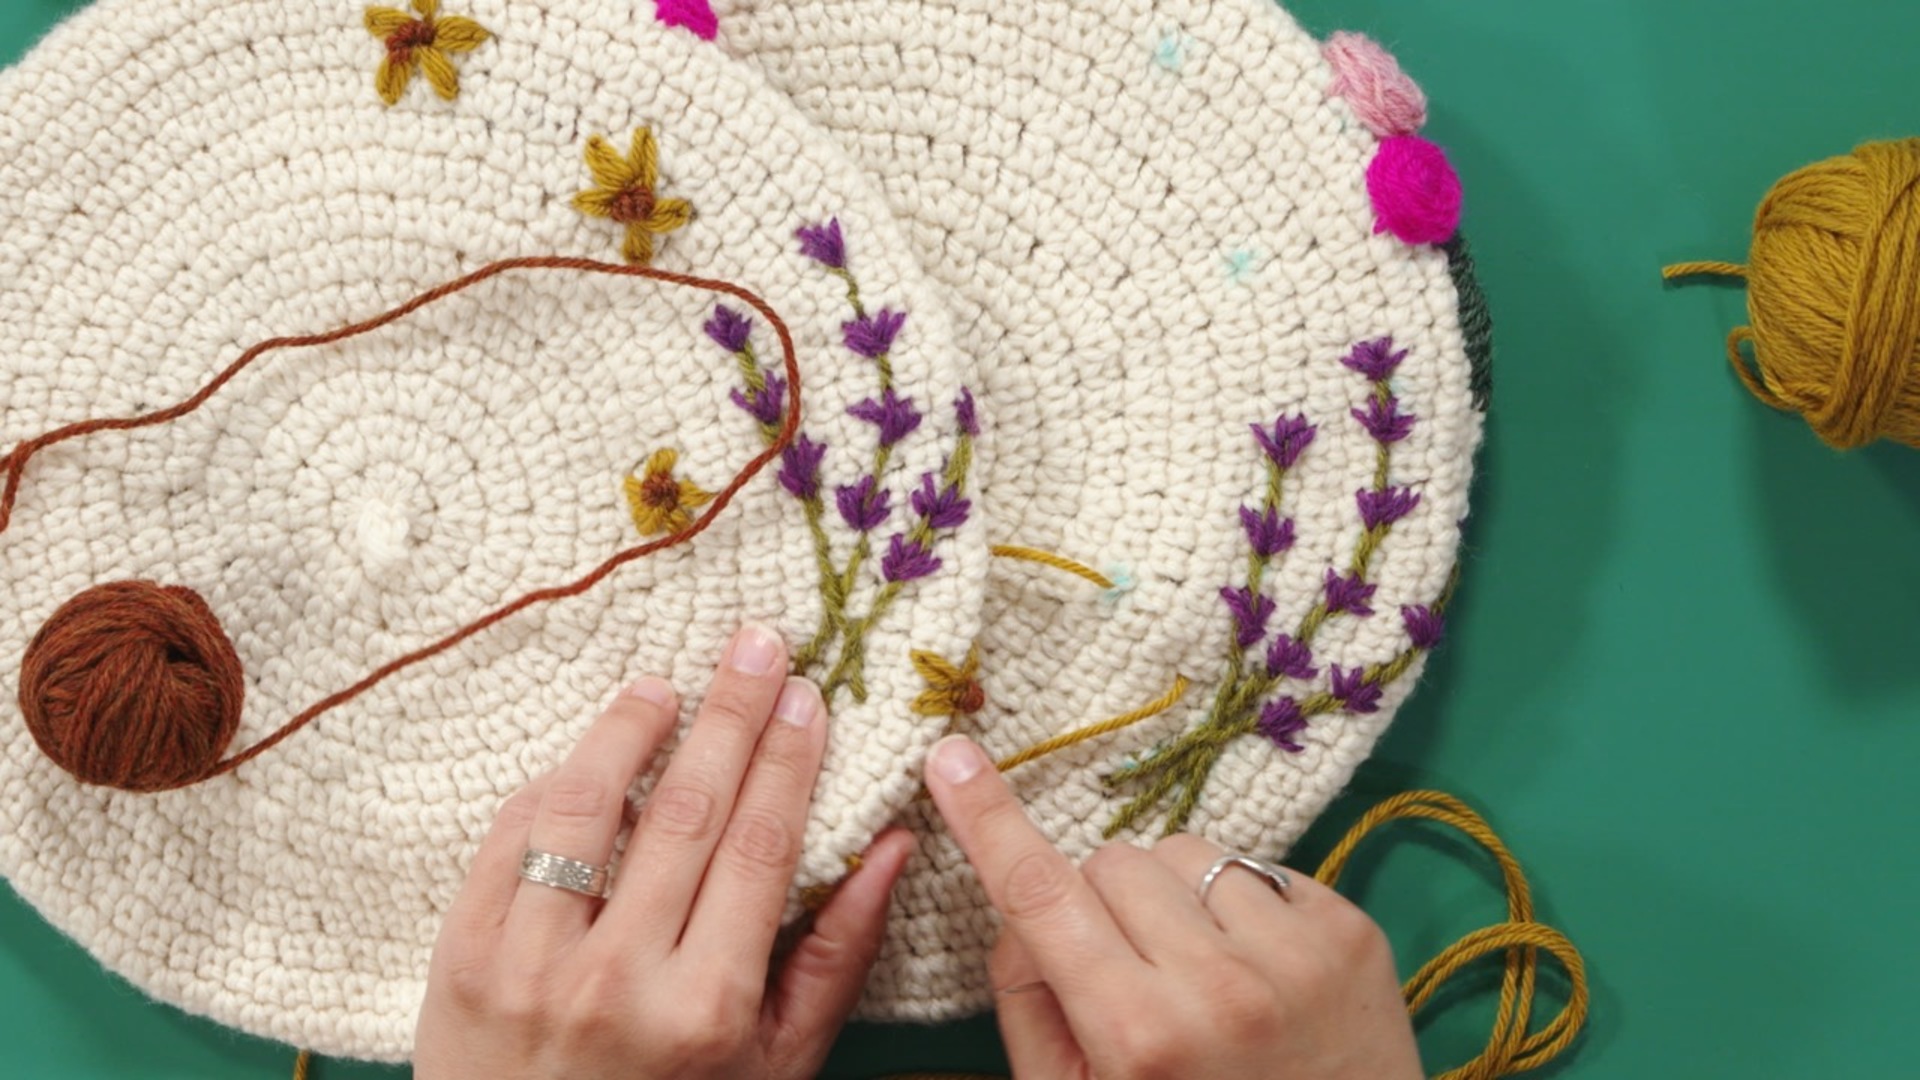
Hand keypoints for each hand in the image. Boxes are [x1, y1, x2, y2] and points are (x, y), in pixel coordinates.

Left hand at [414, 624, 914, 1079]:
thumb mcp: (775, 1063)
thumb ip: (836, 955)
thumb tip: (892, 846)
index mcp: (705, 1008)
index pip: (757, 849)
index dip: (785, 760)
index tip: (806, 693)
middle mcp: (617, 981)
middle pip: (685, 812)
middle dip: (729, 714)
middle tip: (756, 643)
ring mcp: (527, 967)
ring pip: (582, 811)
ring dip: (628, 732)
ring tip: (663, 687)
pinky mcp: (458, 958)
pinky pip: (506, 843)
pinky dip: (549, 788)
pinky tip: (586, 759)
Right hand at [924, 736, 1421, 1079]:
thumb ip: (1030, 1004)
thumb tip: (1019, 909)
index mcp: (1137, 1034)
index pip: (1042, 894)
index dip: (988, 820)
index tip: (952, 755)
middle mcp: (1219, 985)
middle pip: (1112, 862)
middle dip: (1103, 903)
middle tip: (1128, 972)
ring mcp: (1297, 954)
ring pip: (1186, 851)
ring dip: (1175, 897)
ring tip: (1201, 974)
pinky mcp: (1352, 932)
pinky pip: (1259, 866)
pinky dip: (1243, 907)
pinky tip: (1259, 974)